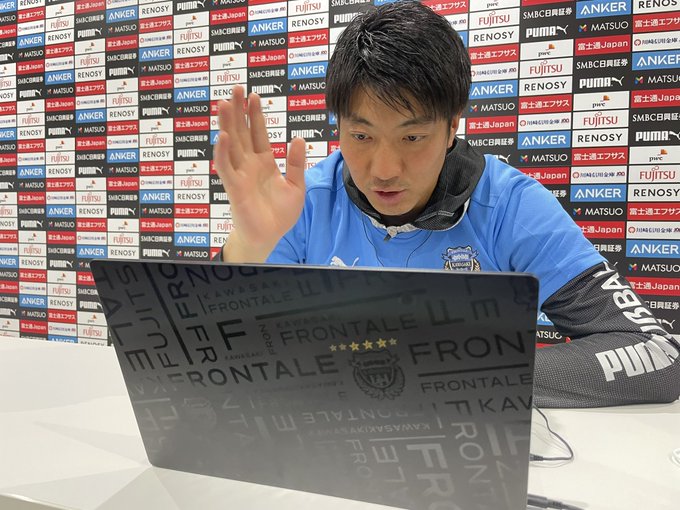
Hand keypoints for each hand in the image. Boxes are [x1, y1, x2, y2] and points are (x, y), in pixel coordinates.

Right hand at [214, 85, 306, 261]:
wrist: (269, 236)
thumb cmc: (280, 214)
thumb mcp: (296, 186)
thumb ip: (296, 163)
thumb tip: (298, 139)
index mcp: (264, 162)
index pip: (259, 133)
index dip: (256, 115)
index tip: (254, 96)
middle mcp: (249, 164)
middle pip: (242, 132)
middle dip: (238, 111)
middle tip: (235, 89)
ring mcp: (240, 174)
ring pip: (231, 144)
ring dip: (227, 124)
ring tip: (224, 103)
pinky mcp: (233, 187)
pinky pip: (226, 167)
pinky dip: (222, 152)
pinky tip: (223, 136)